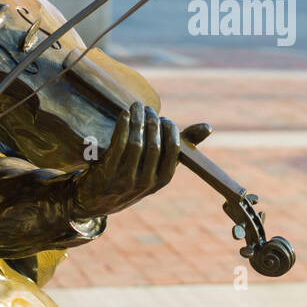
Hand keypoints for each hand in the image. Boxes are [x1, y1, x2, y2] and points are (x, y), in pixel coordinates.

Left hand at [72, 103, 179, 218]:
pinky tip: (125, 115)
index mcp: (162, 180)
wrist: (97, 200)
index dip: (170, 131)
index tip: (164, 119)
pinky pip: (117, 145)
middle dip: (152, 121)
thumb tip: (209, 127)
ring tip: (136, 106)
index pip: (174, 151)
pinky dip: (122, 126)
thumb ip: (180, 146)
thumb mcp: (157, 165)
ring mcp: (125, 180)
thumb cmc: (134, 175)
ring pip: (136, 144)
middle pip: (154, 145)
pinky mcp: (107, 174)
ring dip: (137, 120)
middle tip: (147, 108)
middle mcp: (146, 183)